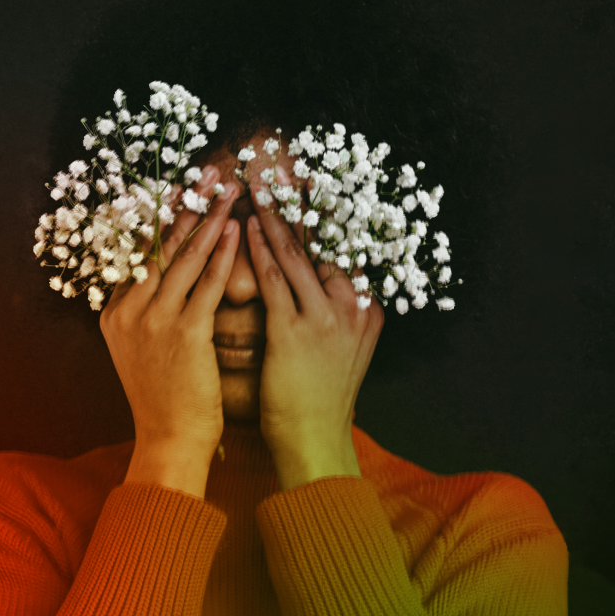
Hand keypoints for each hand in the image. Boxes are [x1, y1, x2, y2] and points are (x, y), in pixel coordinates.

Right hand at [101, 166, 243, 497]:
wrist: (169, 440)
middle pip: (157, 246)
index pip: (138, 253)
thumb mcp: (143, 351)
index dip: (161, 219)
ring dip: (208, 222)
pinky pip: (207, 284)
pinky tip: (237, 233)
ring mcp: (152, 321)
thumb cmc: (165, 399)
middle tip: (206, 178)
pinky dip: (223, 255)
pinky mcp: (183, 333)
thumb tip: (166, 282)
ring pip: (183, 258)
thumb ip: (148, 315)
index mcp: (113, 313)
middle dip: (184, 208)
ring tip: (227, 195)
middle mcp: (127, 311)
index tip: (181, 191)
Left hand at [246, 200, 383, 490]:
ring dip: (273, 218)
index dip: (321, 216)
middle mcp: (354, 308)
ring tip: (256, 190)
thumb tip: (319, 285)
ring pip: (297, 255)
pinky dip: (259, 252)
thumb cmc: (319, 400)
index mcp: (368, 311)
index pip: (343, 250)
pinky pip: (275, 281)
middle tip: (277, 174)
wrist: (315, 441)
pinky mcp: (296, 332)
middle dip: (297, 207)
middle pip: (322, 244)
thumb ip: (337, 316)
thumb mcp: (342, 351)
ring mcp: (328, 319)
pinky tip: (246, 230)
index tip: (306, 186)